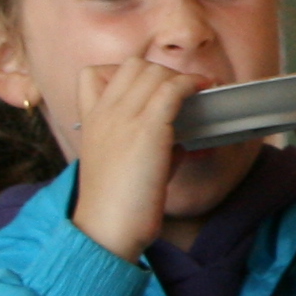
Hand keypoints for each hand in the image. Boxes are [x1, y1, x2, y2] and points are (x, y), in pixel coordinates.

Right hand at [69, 58, 203, 262]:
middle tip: (180, 92)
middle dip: (161, 72)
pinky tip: (204, 91)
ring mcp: (124, 118)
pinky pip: (173, 89)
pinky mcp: (148, 129)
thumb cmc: (117, 204)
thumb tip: (182, 139)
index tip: (147, 90)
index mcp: (90, 120)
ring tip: (196, 91)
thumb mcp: (125, 165)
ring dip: (179, 78)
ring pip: (154, 72)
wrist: (106, 229)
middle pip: (133, 65)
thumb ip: (149, 145)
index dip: (125, 75)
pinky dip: (192, 84)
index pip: (94, 73)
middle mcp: (104, 113)